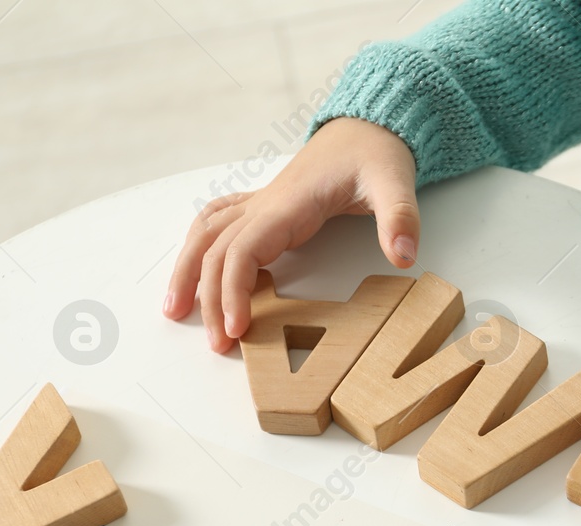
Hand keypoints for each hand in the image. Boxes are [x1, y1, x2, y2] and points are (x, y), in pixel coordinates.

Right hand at [164, 117, 420, 353]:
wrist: (367, 127)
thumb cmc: (377, 154)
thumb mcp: (396, 182)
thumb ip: (400, 218)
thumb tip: (405, 256)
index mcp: (289, 203)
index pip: (243, 250)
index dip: (233, 290)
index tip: (237, 329)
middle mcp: (265, 203)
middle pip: (216, 249)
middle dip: (208, 297)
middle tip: (216, 344)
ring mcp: (261, 203)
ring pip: (206, 234)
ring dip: (188, 270)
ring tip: (176, 311)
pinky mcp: (266, 206)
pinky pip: (219, 222)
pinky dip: (200, 245)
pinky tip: (192, 268)